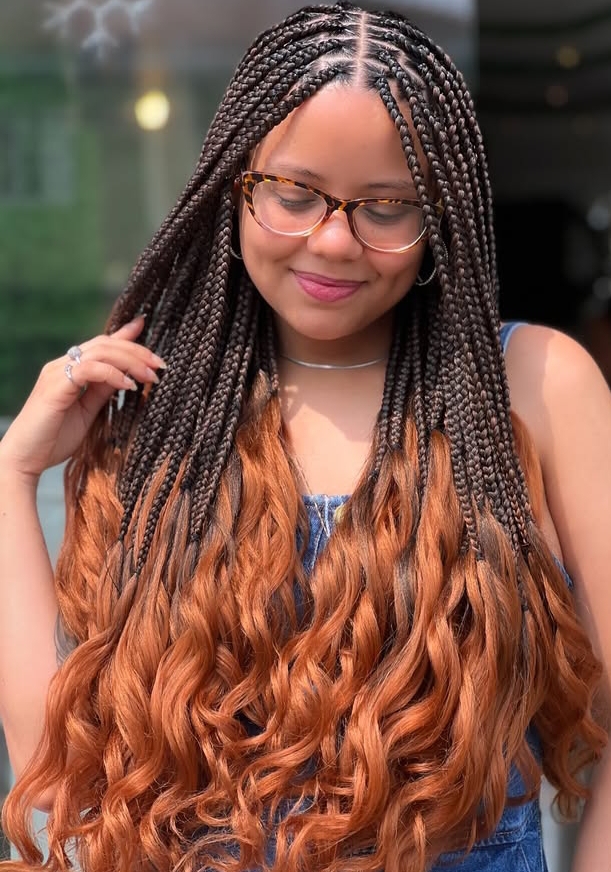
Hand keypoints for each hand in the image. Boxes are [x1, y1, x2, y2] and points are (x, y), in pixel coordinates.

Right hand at [0, 316, 165, 480]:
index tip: (145, 325)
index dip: (124, 334)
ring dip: (130, 360)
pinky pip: (88, 369)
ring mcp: (57, 373)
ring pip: (100, 351)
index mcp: (70, 370)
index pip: (101, 344)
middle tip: (161, 364)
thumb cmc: (54, 439)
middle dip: (137, 350)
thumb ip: (103, 391)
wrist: (25, 459)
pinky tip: (129, 386)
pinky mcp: (55, 386)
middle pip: (105, 344)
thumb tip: (126, 377)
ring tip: (151, 376)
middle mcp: (62, 365)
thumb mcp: (88, 412)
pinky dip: (112, 374)